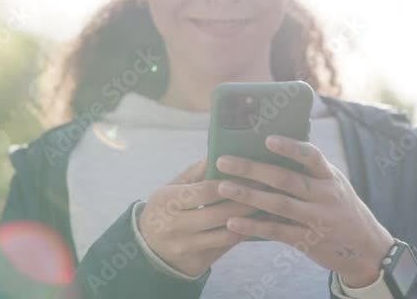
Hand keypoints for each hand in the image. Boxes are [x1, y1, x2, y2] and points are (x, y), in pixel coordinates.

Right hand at [136, 159, 256, 276]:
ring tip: (267, 206)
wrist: (148, 249)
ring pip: (227, 234)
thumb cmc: (165, 210)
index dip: (231, 183)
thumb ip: (195, 172)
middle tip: (268, 190)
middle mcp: (175, 226)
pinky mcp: (198, 262)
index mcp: (167, 201)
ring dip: (250, 220)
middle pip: (219, 214)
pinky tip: (257, 223)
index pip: (205, 191)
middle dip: (247, 201)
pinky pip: (227, 247)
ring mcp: (187, 247)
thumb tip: (220, 154)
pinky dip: (243, 234)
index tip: (252, 174)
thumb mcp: (170, 188)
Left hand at [215, 135, 393, 287]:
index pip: (311, 157)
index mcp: (330, 177)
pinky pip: (277, 232)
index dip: (290, 148)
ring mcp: (317, 220)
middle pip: (286, 179)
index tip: (267, 139)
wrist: (366, 249)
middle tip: (223, 162)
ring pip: (278, 205)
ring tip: (222, 187)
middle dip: (252, 169)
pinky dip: (253, 227)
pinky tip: (232, 222)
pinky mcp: (307, 241)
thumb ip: (310, 169)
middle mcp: (325, 196)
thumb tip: (274, 144)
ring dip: (248, 196)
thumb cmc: (340, 207)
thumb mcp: (333, 184)